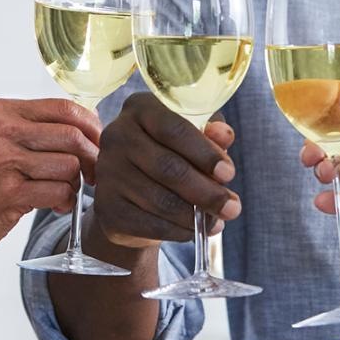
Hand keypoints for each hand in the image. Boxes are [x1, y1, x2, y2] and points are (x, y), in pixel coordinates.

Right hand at [0, 99, 101, 281]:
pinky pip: (59, 192)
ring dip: (74, 184)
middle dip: (91, 157)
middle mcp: (0, 131)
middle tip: (93, 174)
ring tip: (63, 192)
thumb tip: (91, 125)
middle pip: (72, 136)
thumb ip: (36, 129)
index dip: (91, 127)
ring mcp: (3, 162)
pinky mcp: (9, 193)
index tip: (99, 143)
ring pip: (69, 166)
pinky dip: (65, 201)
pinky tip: (56, 205)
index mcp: (1, 112)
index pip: (64, 108)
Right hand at [87, 92, 240, 248]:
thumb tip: (223, 136)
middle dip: (206, 192)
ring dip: (195, 216)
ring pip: (160, 200)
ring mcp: (108, 172)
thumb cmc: (170, 154)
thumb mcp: (193, 137)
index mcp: (140, 108)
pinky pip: (149, 223)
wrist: (132, 191)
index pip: (174, 129)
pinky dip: (178, 231)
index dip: (204, 153)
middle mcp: (117, 136)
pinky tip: (194, 231)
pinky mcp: (107, 207)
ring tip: (217, 221)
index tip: (228, 173)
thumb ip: (210, 133)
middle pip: (168, 168)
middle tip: (232, 208)